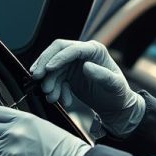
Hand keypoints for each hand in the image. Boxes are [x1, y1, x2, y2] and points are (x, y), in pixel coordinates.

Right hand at [30, 39, 144, 137]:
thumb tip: (86, 66)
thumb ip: (102, 75)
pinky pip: (55, 79)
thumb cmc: (119, 93)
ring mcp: (74, 64)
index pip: (71, 49)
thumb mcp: (114, 85)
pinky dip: (54, 90)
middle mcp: (82, 53)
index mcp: (94, 50)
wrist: (116, 106)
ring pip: (53, 68)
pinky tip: (60, 99)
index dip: (58, 58)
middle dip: (45, 64)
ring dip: (49, 82)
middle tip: (37, 78)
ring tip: (51, 97)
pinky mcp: (68, 75)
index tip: (48, 69)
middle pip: (56, 52)